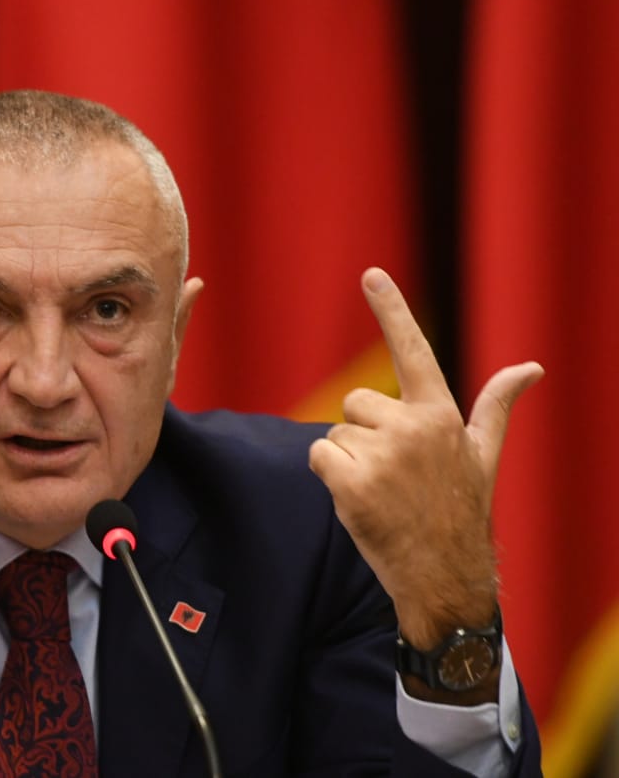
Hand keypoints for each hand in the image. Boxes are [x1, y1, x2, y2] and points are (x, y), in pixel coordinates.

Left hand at [308, 269, 541, 653]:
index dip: (391, 309)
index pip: (412, 351)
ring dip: (348, 462)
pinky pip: (317, 457)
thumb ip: (496, 406)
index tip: (370, 273)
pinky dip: (328, 478)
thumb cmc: (461, 511)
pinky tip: (359, 502)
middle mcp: (414, 428)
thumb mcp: (483, 455)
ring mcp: (383, 456)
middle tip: (393, 474)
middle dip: (364, 435)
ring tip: (382, 493)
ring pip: (335, 434)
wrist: (445, 575)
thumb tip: (532, 368)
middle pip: (355, 404)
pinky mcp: (352, 484)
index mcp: (442, 415)